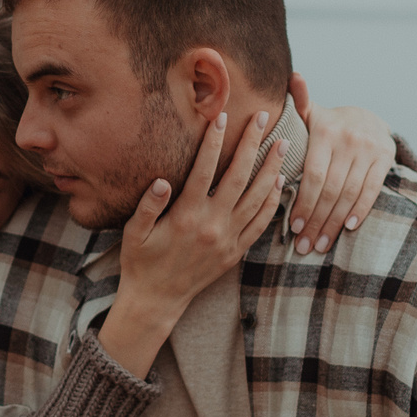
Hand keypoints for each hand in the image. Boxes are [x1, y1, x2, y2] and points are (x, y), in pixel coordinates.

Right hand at [98, 110, 285, 378]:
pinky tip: (279, 183)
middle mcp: (212, 226)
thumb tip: (161, 180)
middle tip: (264, 117)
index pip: (204, 170)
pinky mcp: (236, 251)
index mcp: (185, 216)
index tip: (222, 116)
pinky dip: (273, 201)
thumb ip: (148, 206)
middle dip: (252, 144)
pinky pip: (261, 223)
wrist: (157, 300)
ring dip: (272, 169)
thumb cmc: (140, 262)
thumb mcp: (134, 233)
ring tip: (283, 144)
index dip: (214, 142)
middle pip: (239, 177)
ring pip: (258, 198)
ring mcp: (228, 239)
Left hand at [287, 75, 394, 256]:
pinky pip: (371, 190)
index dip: (303, 203)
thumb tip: (293, 76)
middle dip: (316, 220)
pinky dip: (360, 210)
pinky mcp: (384, 160)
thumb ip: (299, 103)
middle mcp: (348, 140)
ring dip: (334, 223)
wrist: (369, 118)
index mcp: (326, 132)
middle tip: (304, 246)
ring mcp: (368, 150)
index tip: (293, 227)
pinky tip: (348, 228)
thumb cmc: (329, 125)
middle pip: (330, 189)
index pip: (313, 175)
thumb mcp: (312, 114)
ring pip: (349, 194)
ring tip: (321, 245)